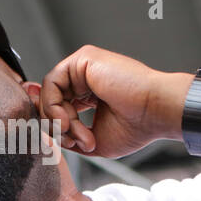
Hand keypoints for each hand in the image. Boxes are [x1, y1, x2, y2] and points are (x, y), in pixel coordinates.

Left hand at [36, 45, 192, 158]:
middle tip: (76, 141)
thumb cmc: (136, 127)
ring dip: (57, 120)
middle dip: (58, 127)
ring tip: (76, 134)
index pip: (59, 107)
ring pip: (49, 93)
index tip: (65, 141)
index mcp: (91, 94)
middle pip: (51, 100)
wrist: (157, 112)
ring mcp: (85, 66)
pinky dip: (53, 105)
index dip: (55, 126)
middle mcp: (86, 78)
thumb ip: (66, 133)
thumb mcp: (91, 140)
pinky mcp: (83, 59)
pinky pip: (52, 82)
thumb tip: (42, 127)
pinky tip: (67, 120)